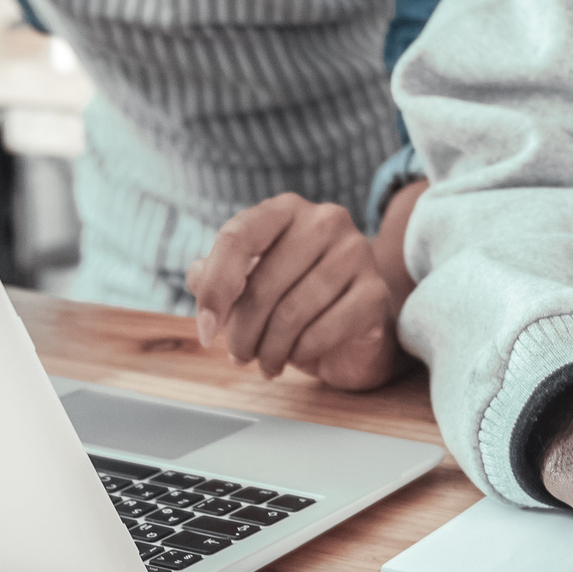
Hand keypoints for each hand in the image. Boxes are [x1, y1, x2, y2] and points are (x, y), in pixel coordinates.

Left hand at [185, 193, 399, 390]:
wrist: (354, 328)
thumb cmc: (295, 299)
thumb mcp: (249, 284)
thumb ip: (215, 275)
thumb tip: (198, 278)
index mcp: (286, 209)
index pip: (238, 237)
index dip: (215, 287)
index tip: (205, 330)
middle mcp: (324, 220)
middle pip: (262, 283)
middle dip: (242, 332)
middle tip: (239, 355)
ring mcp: (356, 252)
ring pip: (291, 312)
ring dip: (269, 349)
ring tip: (265, 362)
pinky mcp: (374, 291)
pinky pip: (323, 331)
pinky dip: (301, 353)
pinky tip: (296, 357)